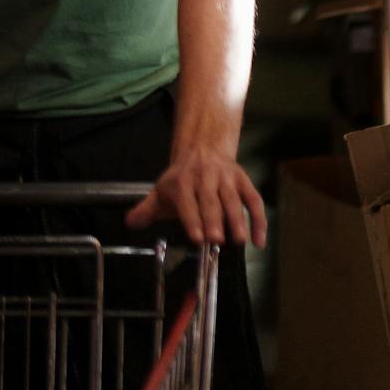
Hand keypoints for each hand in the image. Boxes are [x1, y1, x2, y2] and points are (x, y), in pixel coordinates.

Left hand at [126, 148, 267, 248]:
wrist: (202, 148)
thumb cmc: (181, 179)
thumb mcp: (161, 191)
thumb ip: (147, 209)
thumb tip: (130, 222)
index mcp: (183, 183)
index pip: (187, 203)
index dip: (192, 220)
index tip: (197, 237)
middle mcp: (206, 178)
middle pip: (211, 201)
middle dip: (214, 220)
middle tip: (217, 240)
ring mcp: (226, 179)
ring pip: (234, 199)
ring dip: (238, 220)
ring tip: (240, 240)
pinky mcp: (243, 181)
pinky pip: (254, 200)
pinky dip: (259, 220)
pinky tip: (259, 241)